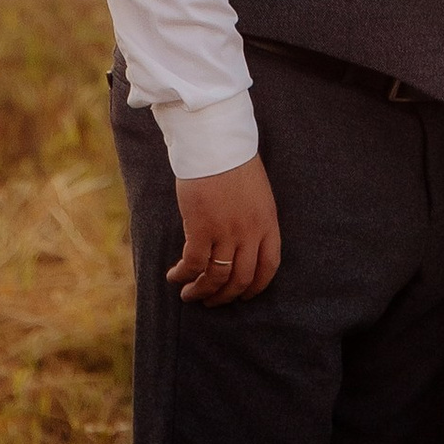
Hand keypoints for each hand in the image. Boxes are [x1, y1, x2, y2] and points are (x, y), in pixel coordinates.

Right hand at [169, 155, 282, 303]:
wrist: (215, 142)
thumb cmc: (234, 161)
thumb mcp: (257, 193)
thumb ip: (254, 219)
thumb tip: (241, 243)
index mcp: (268, 222)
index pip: (268, 267)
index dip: (255, 287)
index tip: (244, 296)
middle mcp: (250, 232)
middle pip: (241, 279)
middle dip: (225, 296)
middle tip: (212, 301)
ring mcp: (226, 231)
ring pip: (216, 276)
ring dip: (201, 291)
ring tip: (189, 294)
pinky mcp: (201, 227)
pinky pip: (193, 263)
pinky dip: (183, 274)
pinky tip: (174, 276)